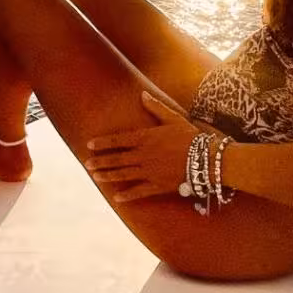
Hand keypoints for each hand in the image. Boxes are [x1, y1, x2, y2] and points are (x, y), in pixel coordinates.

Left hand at [83, 91, 200, 203]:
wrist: (206, 159)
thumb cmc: (190, 136)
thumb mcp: (173, 118)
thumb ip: (156, 107)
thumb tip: (142, 94)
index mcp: (146, 138)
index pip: (118, 141)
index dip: (103, 143)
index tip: (90, 145)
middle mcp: (144, 156)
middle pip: (117, 159)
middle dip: (100, 161)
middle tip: (86, 164)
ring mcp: (149, 172)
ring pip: (124, 175)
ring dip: (108, 176)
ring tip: (95, 177)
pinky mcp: (158, 186)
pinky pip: (139, 191)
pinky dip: (127, 195)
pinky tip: (116, 198)